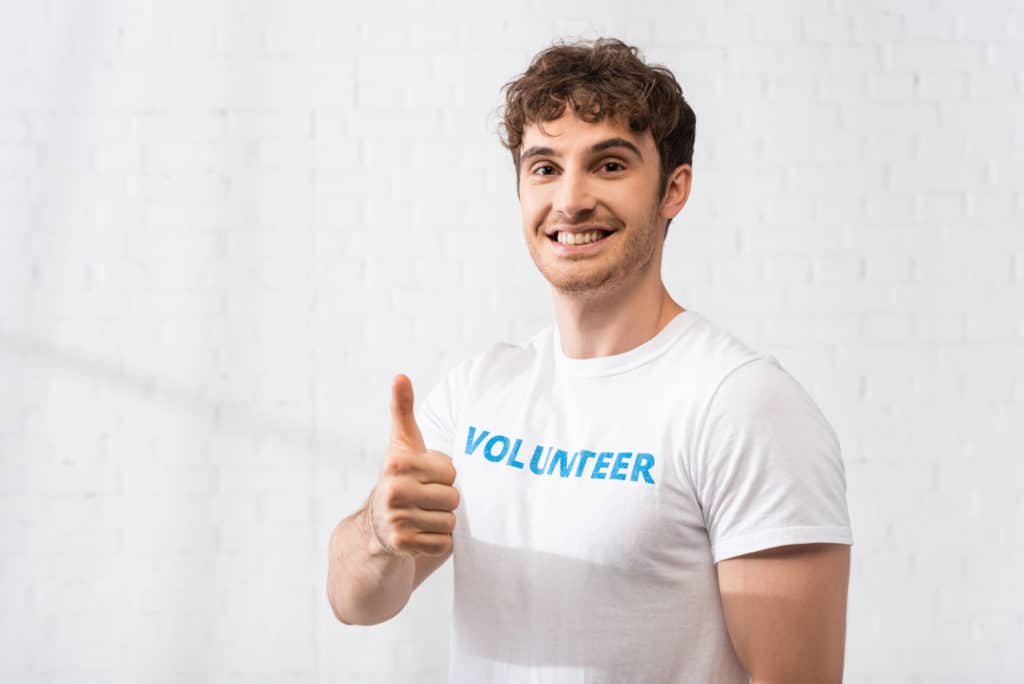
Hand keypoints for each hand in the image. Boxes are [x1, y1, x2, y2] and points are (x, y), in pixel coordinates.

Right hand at [367, 373, 458, 557]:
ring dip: (441, 522)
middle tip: (424, 500)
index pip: (451, 472)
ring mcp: (395, 520)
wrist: (375, 526)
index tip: (425, 477)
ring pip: (450, 522)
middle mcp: (392, 492)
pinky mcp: (402, 546)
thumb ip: (403, 410)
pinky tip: (420, 535)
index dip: (444, 476)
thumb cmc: (399, 478)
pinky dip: (437, 542)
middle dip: (445, 501)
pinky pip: (443, 544)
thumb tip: (400, 376)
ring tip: (421, 516)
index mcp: (397, 464)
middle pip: (453, 498)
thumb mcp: (402, 444)